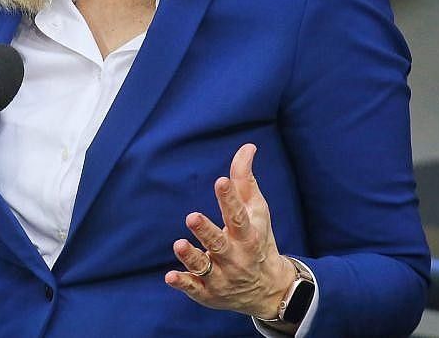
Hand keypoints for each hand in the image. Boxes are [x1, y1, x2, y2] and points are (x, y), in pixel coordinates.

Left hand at [164, 143, 297, 320]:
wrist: (269, 289)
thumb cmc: (258, 240)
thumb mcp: (257, 211)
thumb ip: (245, 180)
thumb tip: (247, 147)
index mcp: (248, 235)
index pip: (238, 216)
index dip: (230, 199)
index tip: (221, 181)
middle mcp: (235, 257)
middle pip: (219, 243)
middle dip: (206, 231)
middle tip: (192, 217)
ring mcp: (221, 276)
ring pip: (204, 266)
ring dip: (191, 256)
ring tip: (179, 243)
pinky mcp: (208, 292)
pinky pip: (194, 288)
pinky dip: (183, 283)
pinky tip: (170, 276)